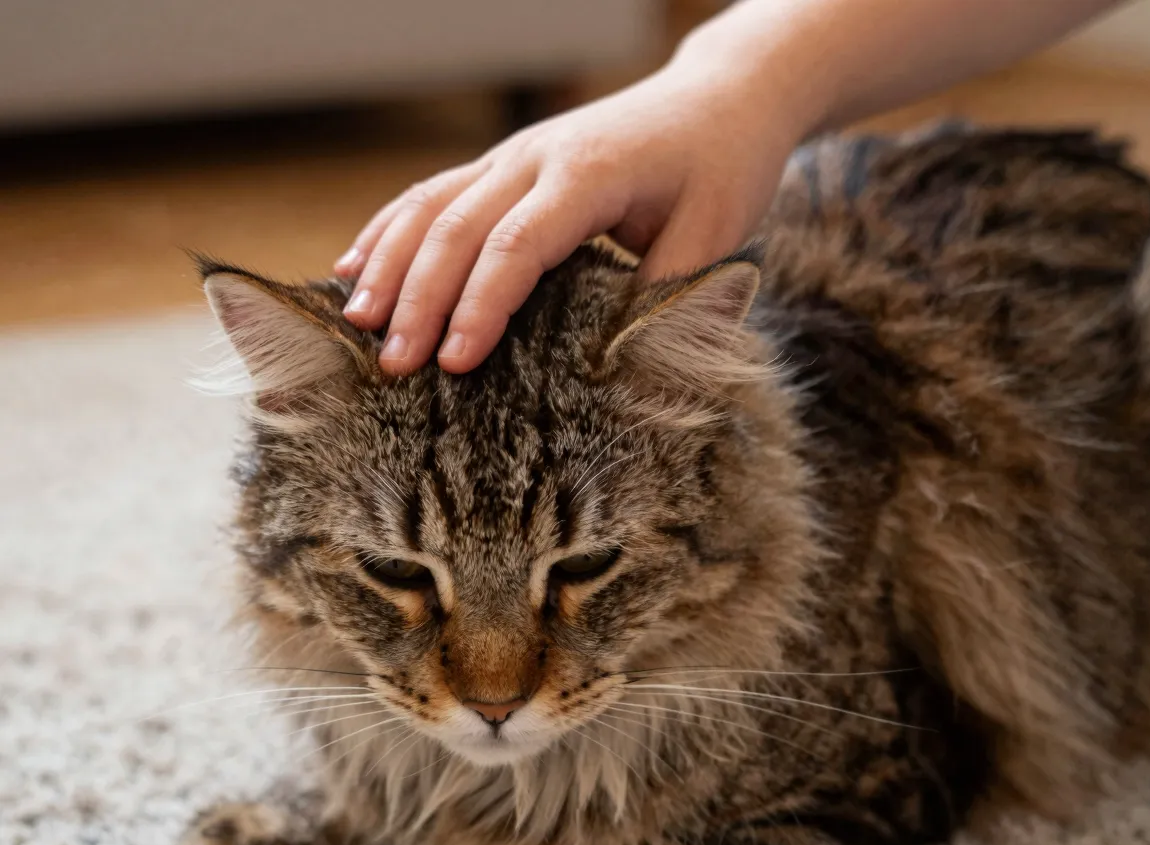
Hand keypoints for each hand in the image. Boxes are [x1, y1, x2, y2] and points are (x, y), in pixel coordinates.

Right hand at [334, 61, 799, 373]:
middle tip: (393, 365)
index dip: (481, 306)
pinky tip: (355, 266)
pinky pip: (432, 194)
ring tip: (357, 323)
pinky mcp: (504, 165)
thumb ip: (666, 291)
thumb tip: (618, 361)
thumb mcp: (713, 233)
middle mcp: (536, 158)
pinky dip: (389, 229)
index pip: (517, 246)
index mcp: (588, 175)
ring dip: (389, 262)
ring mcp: (513, 157)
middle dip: (419, 298)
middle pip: (457, 227)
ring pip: (430, 205)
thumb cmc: (720, 168)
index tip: (455, 362)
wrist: (719, 100)